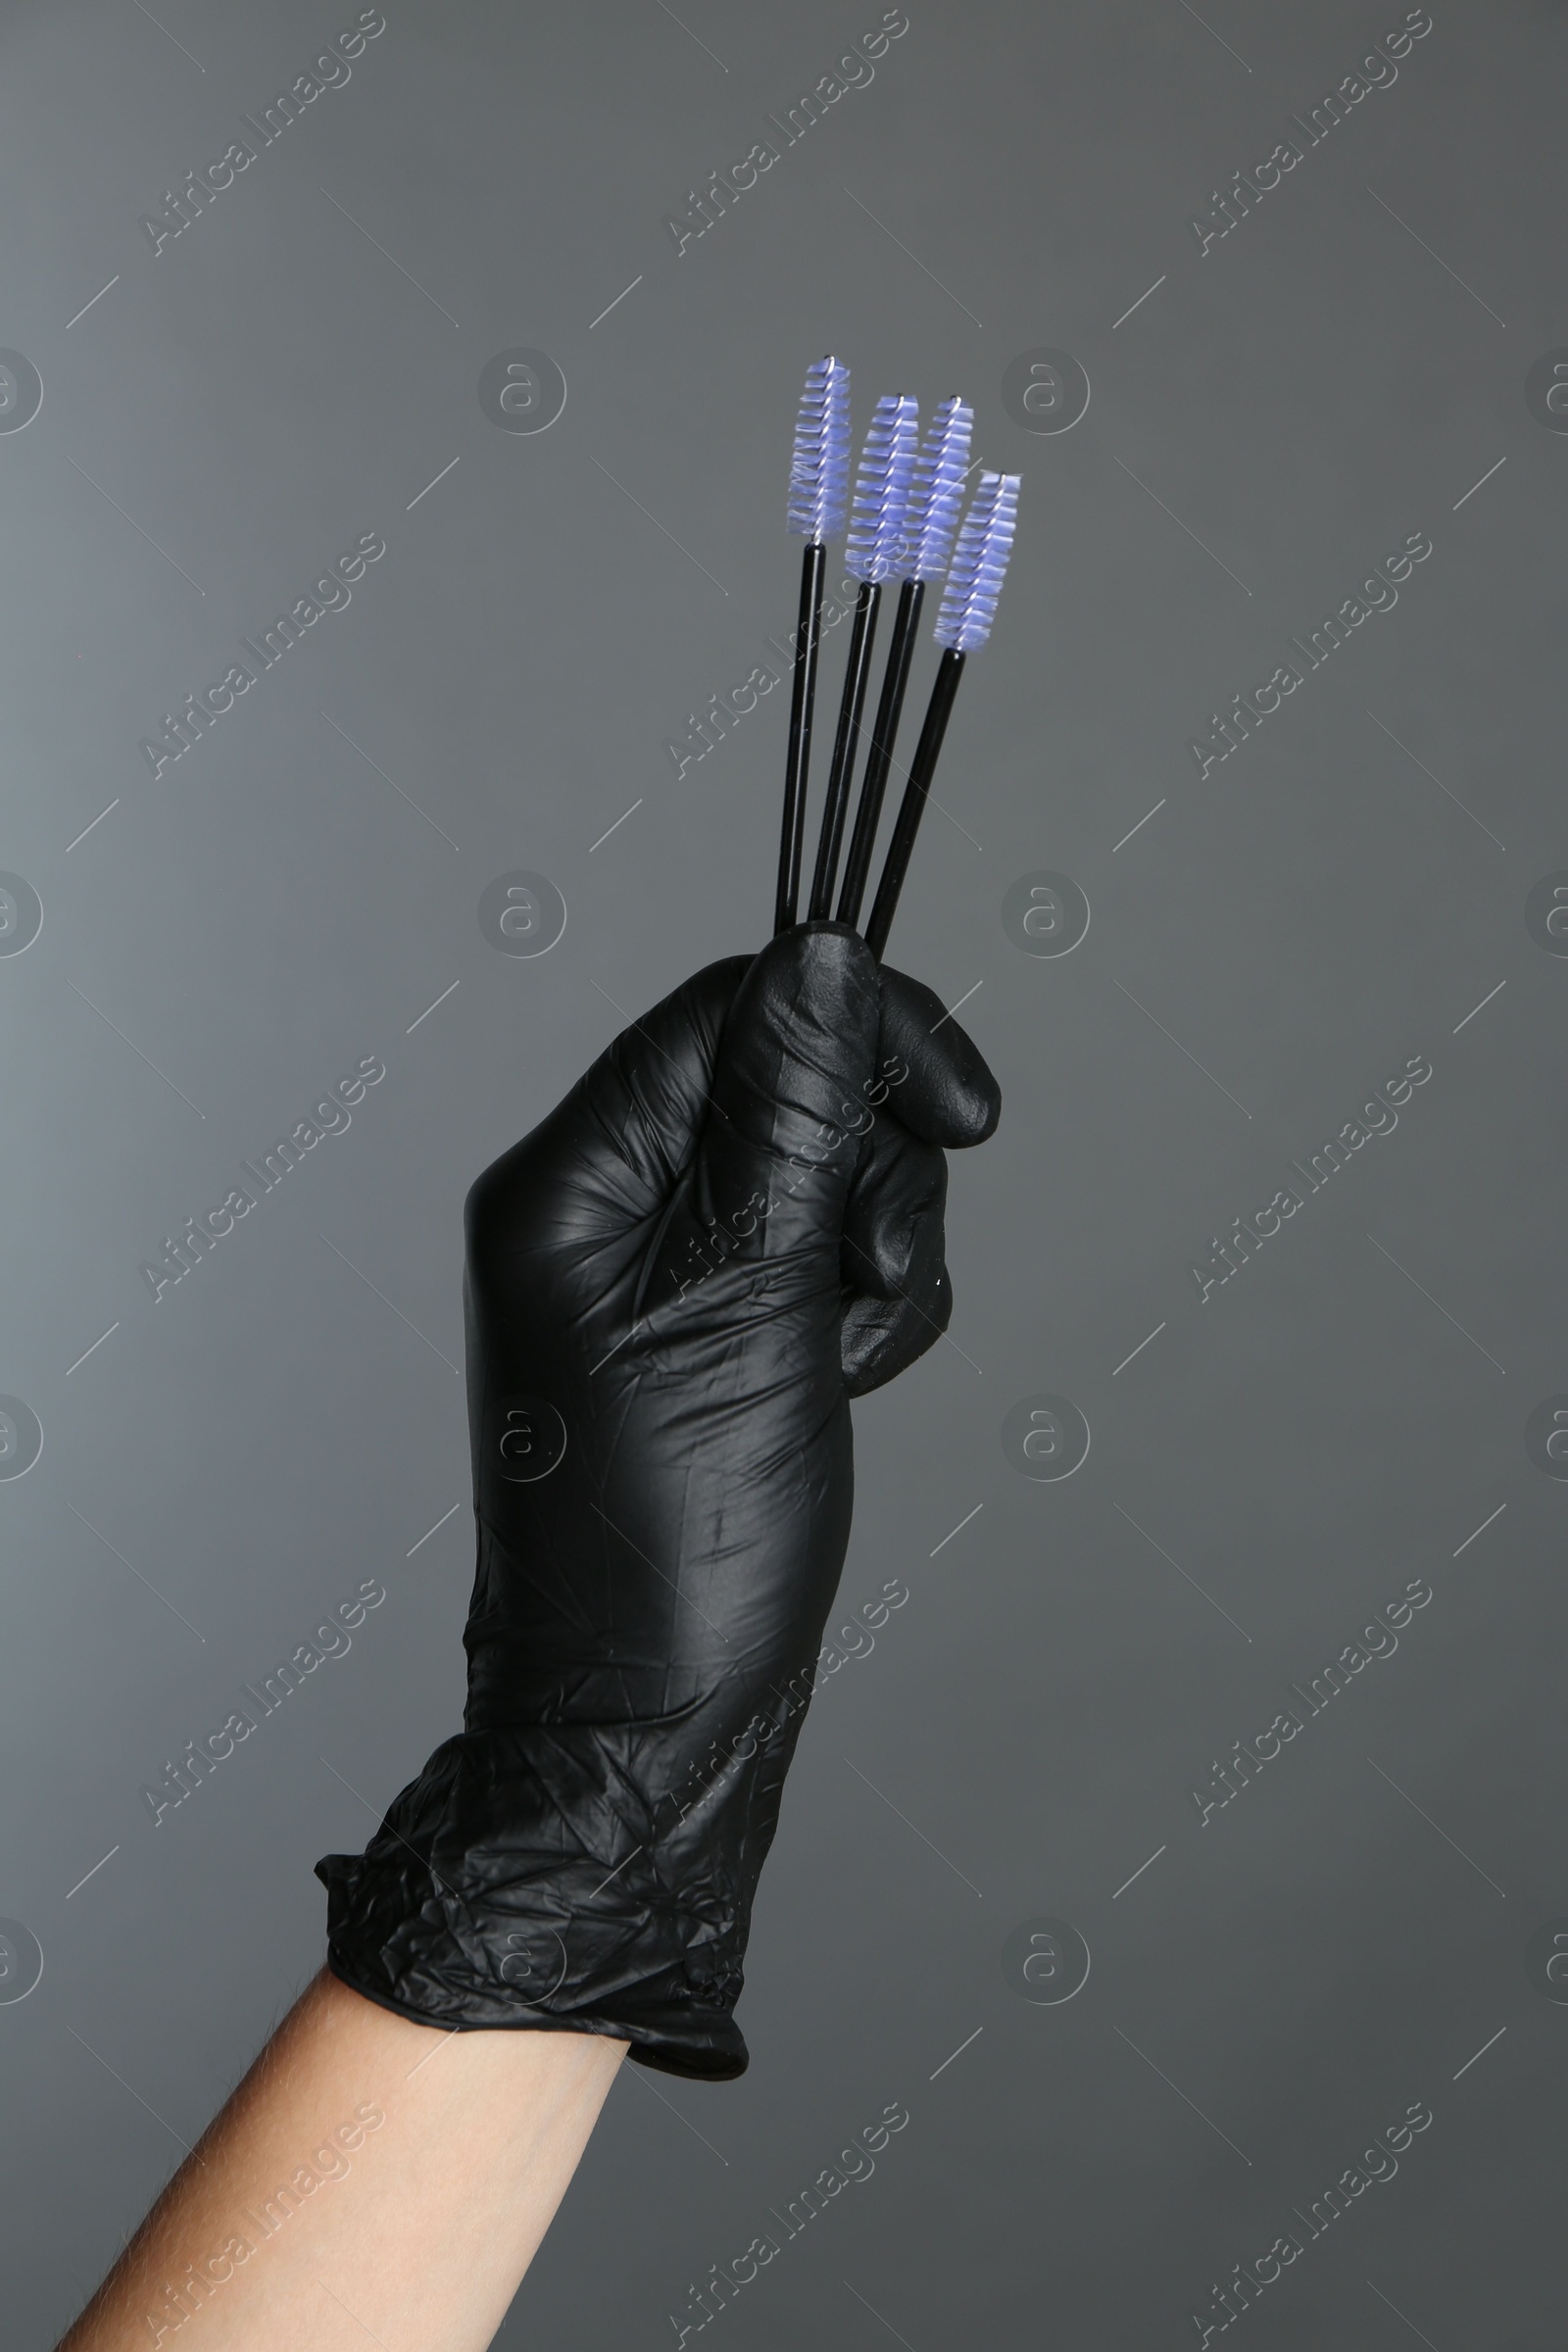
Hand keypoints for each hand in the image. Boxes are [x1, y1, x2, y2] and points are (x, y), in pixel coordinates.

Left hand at [318, 922, 998, 2077]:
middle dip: (870, 1175)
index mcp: (569, 1182)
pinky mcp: (709, 1327)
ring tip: (846, 1359)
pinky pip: (821, 1254)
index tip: (971, 1109)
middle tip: (866, 1285)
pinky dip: (862, 1310)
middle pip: (788, 1084)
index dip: (863, 1031)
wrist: (645, 1732)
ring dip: (874, 1255)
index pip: (728, 1014)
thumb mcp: (748, 1306)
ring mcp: (653, 1273)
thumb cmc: (673, 1547)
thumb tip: (822, 955)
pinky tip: (842, 1385)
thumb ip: (791, 1120)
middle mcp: (598, 1209)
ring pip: (823, 1171)